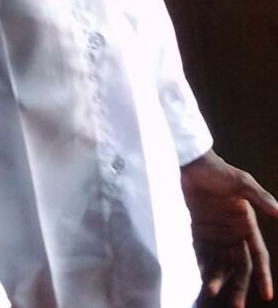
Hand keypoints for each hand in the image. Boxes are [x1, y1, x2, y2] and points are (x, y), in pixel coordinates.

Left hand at [181, 149, 277, 307]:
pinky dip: (200, 266)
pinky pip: (200, 254)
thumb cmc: (217, 170)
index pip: (259, 256)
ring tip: (210, 290)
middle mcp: (232, 233)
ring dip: (216, 278)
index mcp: (247, 225)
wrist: (189, 162)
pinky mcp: (197, 231)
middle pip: (239, 266)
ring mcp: (214, 233)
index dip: (264, 276)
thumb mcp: (241, 182)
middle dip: (239, 286)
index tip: (267, 295)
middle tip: (235, 305)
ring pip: (219, 263)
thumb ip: (260, 198)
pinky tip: (197, 278)